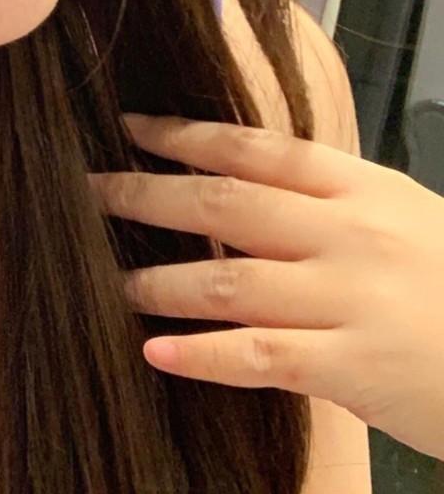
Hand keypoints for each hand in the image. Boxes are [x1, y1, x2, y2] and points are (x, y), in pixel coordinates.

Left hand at [88, 113, 443, 463]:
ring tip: (109, 280)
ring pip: (230, 279)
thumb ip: (333, 203)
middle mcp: (350, 233)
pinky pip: (260, 355)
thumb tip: (247, 182)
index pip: (258, 148)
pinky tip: (155, 352)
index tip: (131, 127)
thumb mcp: (406, 220)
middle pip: (227, 202)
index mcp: (362, 189)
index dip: (186, 134)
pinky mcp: (354, 366)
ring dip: (159, 279)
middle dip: (147, 194)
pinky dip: (202, 353)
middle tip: (86, 190)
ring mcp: (351, 298)